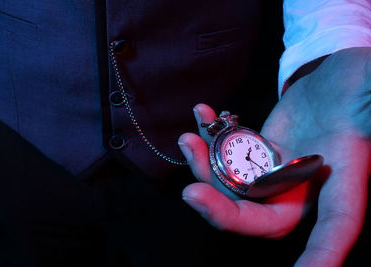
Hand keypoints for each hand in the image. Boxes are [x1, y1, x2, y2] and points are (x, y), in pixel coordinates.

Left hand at [178, 47, 370, 265]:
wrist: (331, 80)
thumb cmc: (357, 86)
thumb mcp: (366, 89)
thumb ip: (365, 101)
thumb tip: (368, 95)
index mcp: (339, 184)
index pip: (334, 228)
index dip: (321, 256)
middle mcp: (302, 188)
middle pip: (260, 217)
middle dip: (222, 211)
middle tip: (190, 193)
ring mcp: (273, 172)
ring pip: (232, 187)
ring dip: (202, 167)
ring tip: (188, 140)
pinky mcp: (254, 154)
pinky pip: (225, 156)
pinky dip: (207, 138)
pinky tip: (202, 113)